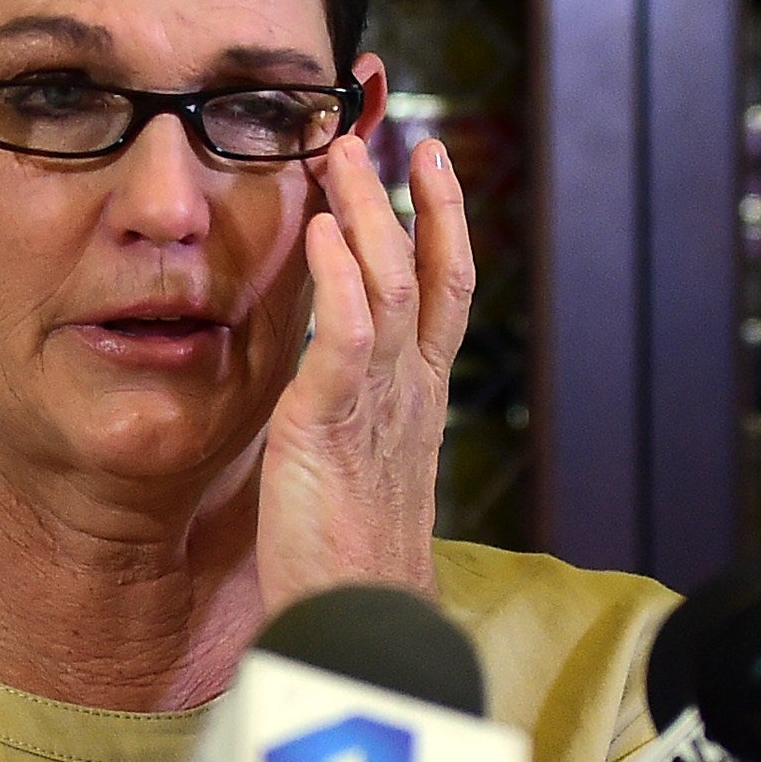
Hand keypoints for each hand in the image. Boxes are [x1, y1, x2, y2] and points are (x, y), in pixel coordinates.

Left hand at [254, 135, 474, 618]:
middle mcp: (410, 392)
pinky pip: (344, 338)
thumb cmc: (351, 563)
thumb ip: (354, 416)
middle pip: (430, 271)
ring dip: (365, 214)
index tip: (430, 162)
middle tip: (379, 133)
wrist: (360, 627)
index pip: (446, 291)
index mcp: (418, 400)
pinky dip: (334, 279)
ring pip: (392, 285)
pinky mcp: (332, 425)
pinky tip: (314, 234)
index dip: (445, 221)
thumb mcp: (359, 469)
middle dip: (410, 197)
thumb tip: (333, 382)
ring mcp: (378, 405)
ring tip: (339, 156)